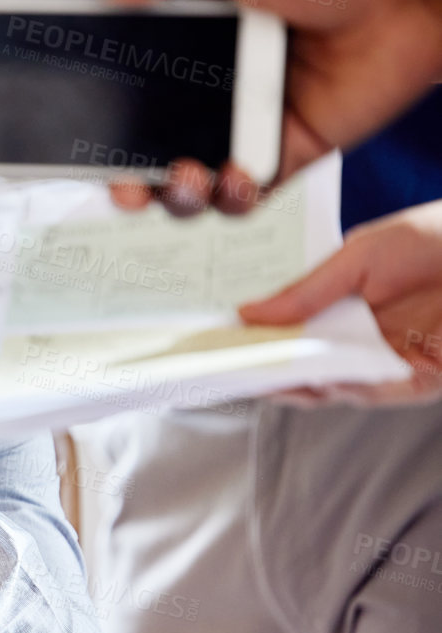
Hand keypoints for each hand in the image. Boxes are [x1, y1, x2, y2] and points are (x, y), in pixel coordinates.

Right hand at [88, 0, 441, 216]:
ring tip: (185, 175)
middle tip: (124, 180)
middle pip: (149, 153)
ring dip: (176, 196)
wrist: (406, 1)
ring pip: (191, 185)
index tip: (82, 131)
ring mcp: (248, 128)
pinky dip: (231, 199)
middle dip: (126, 180)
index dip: (103, 118)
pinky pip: (245, 196)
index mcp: (195, 47)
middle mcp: (216, 92)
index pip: (132, 91)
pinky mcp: (286, 155)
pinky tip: (235, 174)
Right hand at [240, 199, 441, 405]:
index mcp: (342, 297)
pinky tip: (303, 380)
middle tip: (221, 364)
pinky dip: (331, 390)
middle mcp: (359, 332)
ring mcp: (383, 358)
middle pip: (299, 357)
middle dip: (261, 363)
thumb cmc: (439, 238)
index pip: (287, 320)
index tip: (213, 334)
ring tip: (253, 375)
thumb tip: (247, 313)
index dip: (251, 329)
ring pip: (324, 383)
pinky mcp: (412, 381)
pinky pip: (362, 393)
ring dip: (289, 383)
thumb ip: (306, 290)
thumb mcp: (361, 255)